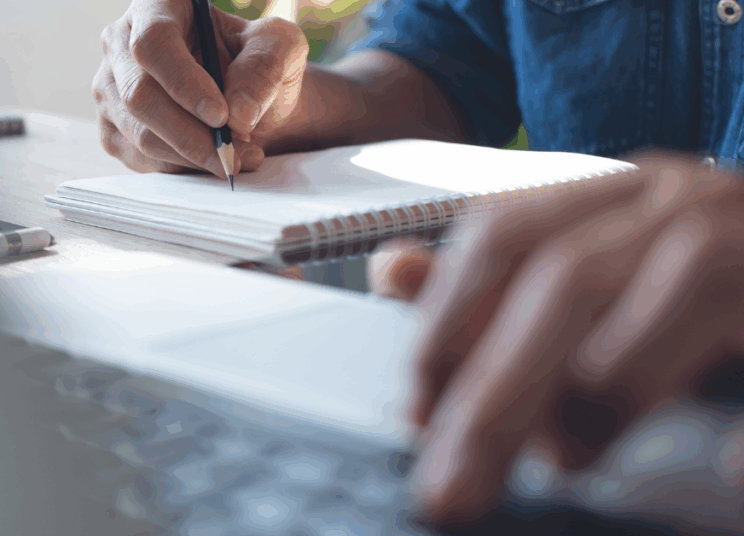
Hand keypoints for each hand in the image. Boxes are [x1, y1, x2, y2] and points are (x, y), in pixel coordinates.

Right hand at [94, 0, 308, 176]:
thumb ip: (264, 67)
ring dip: (192, 156)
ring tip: (238, 158)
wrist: (245, 97)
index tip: (221, 116)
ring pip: (139, 134)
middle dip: (190, 134)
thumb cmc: (255, 62)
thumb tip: (238, 113)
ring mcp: (110, 88)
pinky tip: (212, 162)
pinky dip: (181, 168)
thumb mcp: (277, 47)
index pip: (154, 42)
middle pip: (139, 95)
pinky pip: (140, 159)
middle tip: (233, 152)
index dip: (184, 82)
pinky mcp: (113, 129)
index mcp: (156, 7)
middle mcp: (121, 43)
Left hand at [371, 153, 743, 526]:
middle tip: (455, 481)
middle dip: (498, 390)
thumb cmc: (704, 286)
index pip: (501, 235)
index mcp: (615, 192)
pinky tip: (729, 467)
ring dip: (605, 398)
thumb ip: (490, 282)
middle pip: (565, 278)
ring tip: (570, 461)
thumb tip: (390, 268)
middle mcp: (683, 200)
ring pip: (670, 297)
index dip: (446, 323)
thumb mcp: (586, 275)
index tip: (418, 408)